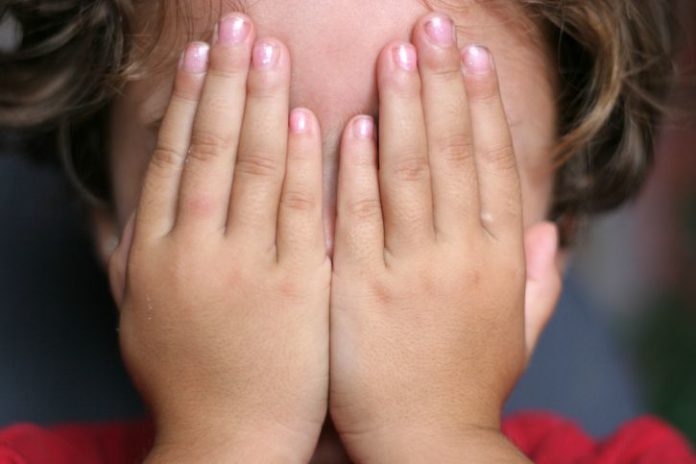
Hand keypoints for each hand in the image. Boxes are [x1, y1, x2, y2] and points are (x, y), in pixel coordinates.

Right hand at [108, 14, 329, 462]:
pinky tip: (308, 118)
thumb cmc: (187, 381)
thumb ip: (126, 257)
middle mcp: (195, 254)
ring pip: (255, 170)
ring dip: (262, 103)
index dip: (188, 103)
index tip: (202, 56)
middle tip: (239, 25)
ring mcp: (247, 270)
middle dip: (226, 82)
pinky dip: (304, 164)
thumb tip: (113, 209)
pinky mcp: (297, 291)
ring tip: (271, 50)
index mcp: (155, 257)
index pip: (173, 161)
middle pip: (212, 150)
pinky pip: (301, 215)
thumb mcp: (138, 317)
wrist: (229, 444)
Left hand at [329, 12, 560, 461]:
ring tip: (398, 50)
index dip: (484, 106)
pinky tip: (350, 122)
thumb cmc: (465, 388)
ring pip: (410, 174)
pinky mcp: (360, 294)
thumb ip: (538, 283)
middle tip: (434, 23)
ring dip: (405, 108)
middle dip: (444, 83)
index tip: (474, 55)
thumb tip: (555, 237)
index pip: (494, 166)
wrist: (426, 448)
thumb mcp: (515, 335)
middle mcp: (461, 258)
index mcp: (500, 263)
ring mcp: (410, 273)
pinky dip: (357, 170)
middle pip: (453, 155)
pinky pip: (359, 220)